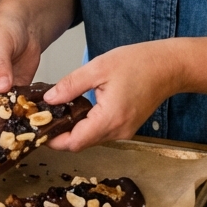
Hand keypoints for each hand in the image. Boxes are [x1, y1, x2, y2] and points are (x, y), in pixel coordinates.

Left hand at [43, 41, 180, 150]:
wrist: (169, 66)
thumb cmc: (138, 63)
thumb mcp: (98, 68)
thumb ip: (71, 85)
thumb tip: (49, 99)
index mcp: (110, 118)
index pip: (75, 142)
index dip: (53, 139)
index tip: (38, 129)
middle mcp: (118, 131)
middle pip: (81, 143)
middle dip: (61, 134)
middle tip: (43, 117)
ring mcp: (124, 131)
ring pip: (91, 138)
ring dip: (74, 129)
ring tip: (58, 111)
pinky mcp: (127, 126)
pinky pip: (102, 132)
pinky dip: (88, 125)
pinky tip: (78, 109)